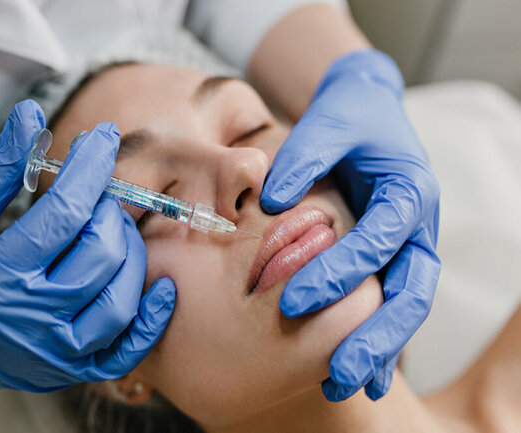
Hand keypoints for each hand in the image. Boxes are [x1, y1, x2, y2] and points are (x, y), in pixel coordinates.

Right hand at [0, 100, 174, 408]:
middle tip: (96, 195)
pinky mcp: (69, 370)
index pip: (64, 213)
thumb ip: (0, 170)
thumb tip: (31, 116)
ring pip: (120, 299)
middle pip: (100, 253)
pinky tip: (163, 288)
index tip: (103, 136)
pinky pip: (127, 351)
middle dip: (108, 211)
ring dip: (130, 253)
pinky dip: (152, 319)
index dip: (90, 168)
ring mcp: (54, 353)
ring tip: (112, 230)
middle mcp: (32, 321)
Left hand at [260, 50, 440, 400]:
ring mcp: (410, 247)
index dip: (341, 273)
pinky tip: (360, 379)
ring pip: (407, 308)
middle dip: (376, 335)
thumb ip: (304, 155)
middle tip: (338, 374)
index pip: (379, 239)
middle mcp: (418, 226)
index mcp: (409, 191)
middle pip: (411, 290)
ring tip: (344, 386)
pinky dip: (381, 344)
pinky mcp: (394, 260)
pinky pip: (391, 306)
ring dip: (380, 351)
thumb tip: (271, 202)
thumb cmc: (349, 117)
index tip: (293, 302)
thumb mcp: (329, 120)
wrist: (367, 112)